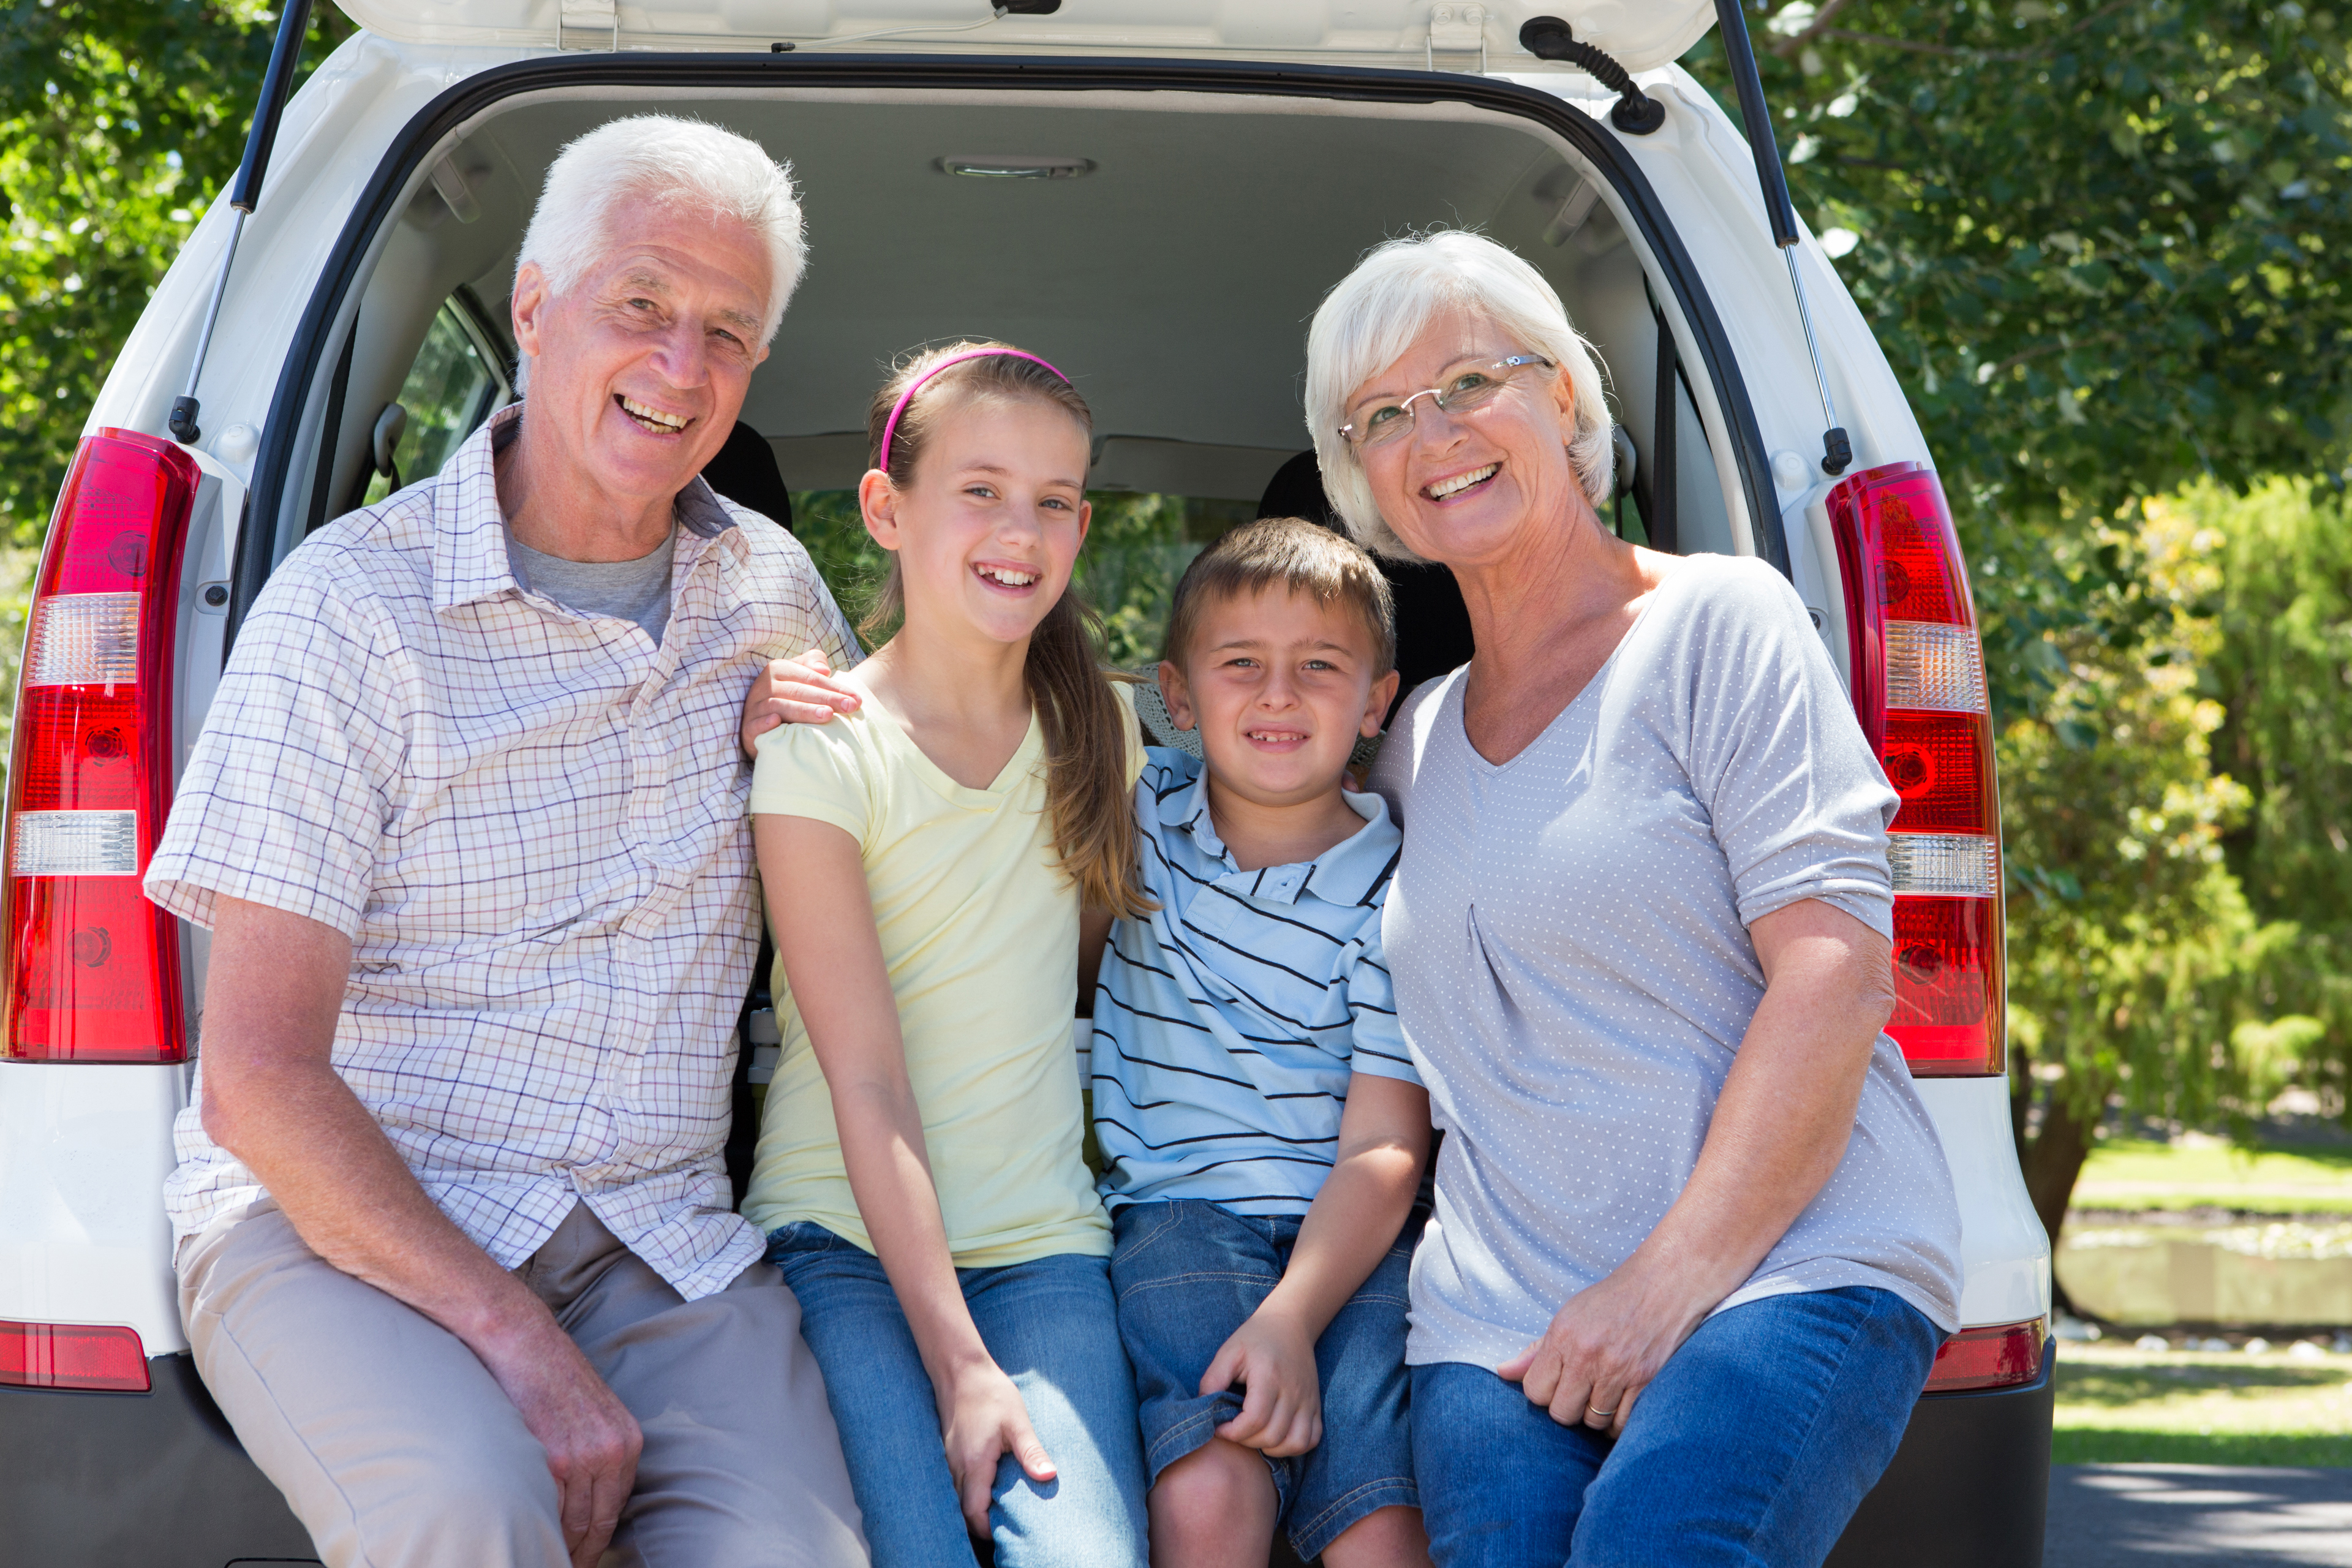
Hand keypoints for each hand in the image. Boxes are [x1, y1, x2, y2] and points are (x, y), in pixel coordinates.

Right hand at [475, 1308, 643, 1567]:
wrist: (525, 1343)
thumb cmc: (555, 1376)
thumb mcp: (595, 1413)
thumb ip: (598, 1452)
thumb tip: (589, 1497)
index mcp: (627, 1441)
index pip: (615, 1509)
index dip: (598, 1541)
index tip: (584, 1556)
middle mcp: (611, 1451)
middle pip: (597, 1524)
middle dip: (582, 1553)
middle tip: (567, 1565)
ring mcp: (582, 1456)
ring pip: (574, 1523)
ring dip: (560, 1546)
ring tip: (547, 1558)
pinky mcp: (552, 1457)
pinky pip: (550, 1508)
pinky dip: (541, 1526)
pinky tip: (531, 1534)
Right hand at [740, 647, 861, 755]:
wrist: (760, 722)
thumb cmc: (789, 697)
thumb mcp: (801, 676)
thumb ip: (813, 664)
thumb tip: (823, 668)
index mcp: (778, 669)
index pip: (811, 677)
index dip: (834, 688)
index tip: (857, 700)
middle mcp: (764, 685)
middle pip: (799, 691)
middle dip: (827, 699)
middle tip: (850, 707)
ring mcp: (754, 707)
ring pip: (780, 706)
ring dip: (803, 711)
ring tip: (827, 715)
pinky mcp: (747, 728)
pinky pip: (754, 725)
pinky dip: (764, 723)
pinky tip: (777, 722)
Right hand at [937, 1358, 1055, 1536]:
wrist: (961, 1370)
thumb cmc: (991, 1393)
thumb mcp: (1017, 1422)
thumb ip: (1030, 1452)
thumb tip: (1048, 1476)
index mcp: (974, 1464)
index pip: (974, 1513)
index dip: (988, 1529)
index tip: (1008, 1531)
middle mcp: (957, 1467)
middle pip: (964, 1510)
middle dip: (983, 1522)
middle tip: (1009, 1522)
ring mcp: (950, 1460)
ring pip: (959, 1497)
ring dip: (977, 1506)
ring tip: (1002, 1505)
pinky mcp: (950, 1452)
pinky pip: (957, 1483)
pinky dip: (971, 1491)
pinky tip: (989, 1484)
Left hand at [1203, 1305, 1323, 1456]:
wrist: (1290, 1323)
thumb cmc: (1254, 1338)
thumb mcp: (1228, 1352)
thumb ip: (1212, 1380)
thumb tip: (1205, 1411)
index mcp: (1269, 1376)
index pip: (1254, 1419)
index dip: (1232, 1432)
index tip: (1219, 1427)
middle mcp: (1293, 1391)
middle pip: (1273, 1435)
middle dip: (1247, 1441)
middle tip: (1234, 1431)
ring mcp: (1308, 1400)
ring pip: (1295, 1443)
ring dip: (1272, 1448)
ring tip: (1255, 1436)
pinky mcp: (1316, 1405)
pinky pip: (1311, 1439)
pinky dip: (1294, 1446)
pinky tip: (1276, 1437)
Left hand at [1493, 1257, 1714, 1439]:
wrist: (1664, 1284)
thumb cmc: (1612, 1301)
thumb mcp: (1568, 1316)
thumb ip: (1536, 1350)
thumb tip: (1502, 1373)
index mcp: (1563, 1336)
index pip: (1535, 1391)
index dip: (1544, 1391)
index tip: (1557, 1382)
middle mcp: (1588, 1355)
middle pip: (1562, 1413)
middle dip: (1568, 1407)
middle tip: (1581, 1390)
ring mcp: (1619, 1370)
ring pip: (1593, 1422)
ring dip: (1596, 1415)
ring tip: (1603, 1393)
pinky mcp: (1647, 1382)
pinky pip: (1624, 1424)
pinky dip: (1621, 1421)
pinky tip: (1622, 1403)